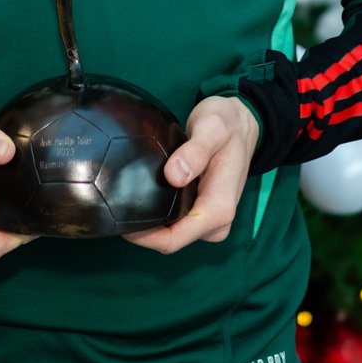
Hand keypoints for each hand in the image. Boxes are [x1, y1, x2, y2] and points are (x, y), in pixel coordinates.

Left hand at [123, 96, 259, 253]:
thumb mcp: (212, 128)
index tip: (121, 221)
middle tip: (118, 205)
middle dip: (144, 231)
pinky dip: (160, 214)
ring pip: (173, 232)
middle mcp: (216, 221)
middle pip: (171, 240)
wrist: (243, 122)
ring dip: (152, 223)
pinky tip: (145, 195)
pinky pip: (178, 221)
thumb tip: (173, 176)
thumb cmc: (228, 123)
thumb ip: (195, 151)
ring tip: (129, 198)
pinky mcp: (204, 209)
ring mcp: (210, 217)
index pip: (175, 239)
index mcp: (219, 208)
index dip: (145, 237)